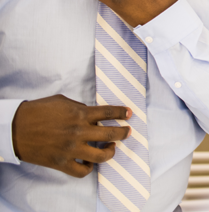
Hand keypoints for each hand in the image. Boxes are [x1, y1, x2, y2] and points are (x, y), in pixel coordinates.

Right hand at [12, 95, 130, 177]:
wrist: (15, 128)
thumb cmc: (38, 111)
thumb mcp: (62, 102)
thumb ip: (80, 107)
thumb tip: (93, 114)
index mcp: (80, 113)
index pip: (109, 112)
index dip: (122, 112)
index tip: (130, 114)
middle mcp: (79, 131)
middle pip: (112, 133)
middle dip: (124, 133)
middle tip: (128, 132)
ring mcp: (71, 149)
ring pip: (102, 155)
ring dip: (111, 152)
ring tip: (111, 147)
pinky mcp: (61, 163)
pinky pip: (82, 171)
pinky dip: (89, 167)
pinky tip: (90, 161)